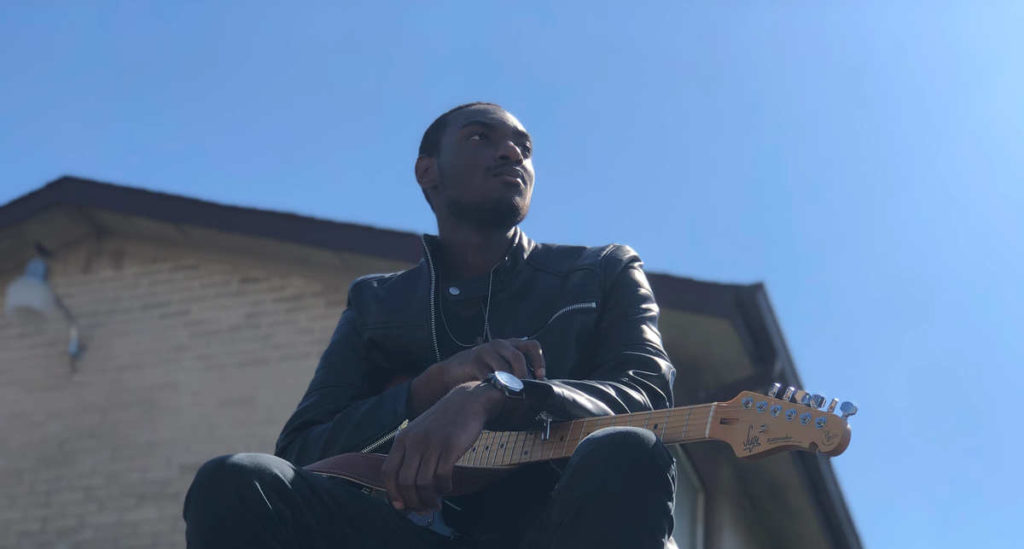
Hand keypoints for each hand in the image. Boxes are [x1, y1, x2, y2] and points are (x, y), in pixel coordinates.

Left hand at [382, 382, 503, 511]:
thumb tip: (406, 489)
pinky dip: (444, 488)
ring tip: (436, 502)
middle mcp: (414, 442)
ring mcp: (432, 444)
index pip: (388, 472)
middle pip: (405, 482)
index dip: (392, 493)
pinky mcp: (450, 447)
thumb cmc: (443, 422)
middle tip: (423, 508)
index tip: (401, 506)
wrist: (467, 401)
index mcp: (402, 439)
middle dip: (413, 502)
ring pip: (423, 483)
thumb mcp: (418, 432)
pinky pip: (442, 477)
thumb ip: (410, 454)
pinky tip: (447, 487)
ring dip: (429, 499)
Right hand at [408, 339, 544, 415]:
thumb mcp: (501, 366)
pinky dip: (493, 387)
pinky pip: (488, 376)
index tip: (540, 376)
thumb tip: (536, 386)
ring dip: (508, 383)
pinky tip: (493, 393)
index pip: (532, 346)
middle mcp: (500, 344)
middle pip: (518, 357)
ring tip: (509, 394)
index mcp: (510, 345)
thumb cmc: (481, 371)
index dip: (539, 361)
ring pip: (504, 368)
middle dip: (522, 375)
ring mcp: (486, 351)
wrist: (452, 372)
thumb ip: (516, 371)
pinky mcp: (474, 361)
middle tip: (523, 389)